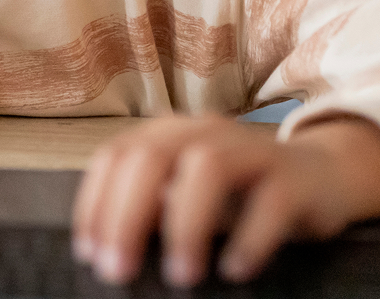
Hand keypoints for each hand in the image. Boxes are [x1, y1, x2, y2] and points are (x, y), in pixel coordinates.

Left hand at [72, 113, 379, 287]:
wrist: (318, 174)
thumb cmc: (237, 191)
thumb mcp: (185, 194)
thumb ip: (149, 206)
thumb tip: (104, 246)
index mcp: (167, 132)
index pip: (115, 155)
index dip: (95, 202)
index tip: (88, 252)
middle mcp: (203, 130)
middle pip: (151, 157)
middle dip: (126, 215)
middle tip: (118, 270)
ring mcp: (249, 148)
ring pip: (207, 166)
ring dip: (186, 223)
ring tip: (179, 276)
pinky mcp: (293, 176)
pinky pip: (270, 200)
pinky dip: (249, 237)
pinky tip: (234, 270)